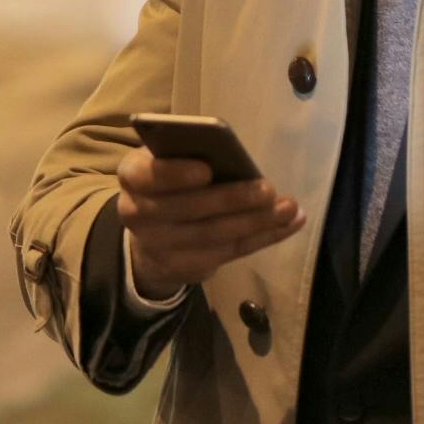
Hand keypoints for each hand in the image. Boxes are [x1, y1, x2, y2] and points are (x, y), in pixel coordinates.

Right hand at [113, 146, 302, 295]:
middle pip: (186, 209)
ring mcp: (160, 247)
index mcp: (133, 176)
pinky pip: (228, 253)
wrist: (153, 234)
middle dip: (230, 199)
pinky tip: (289, 224)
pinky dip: (263, 238)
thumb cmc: (172, 183)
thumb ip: (191, 155)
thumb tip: (233, 155)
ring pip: (213, 235)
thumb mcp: (172, 161)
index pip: (146, 175)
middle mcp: (138, 214)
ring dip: (255, 222)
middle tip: (267, 189)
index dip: (174, 174)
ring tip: (289, 208)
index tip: (206, 169)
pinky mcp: (185, 268)